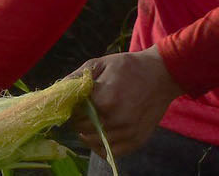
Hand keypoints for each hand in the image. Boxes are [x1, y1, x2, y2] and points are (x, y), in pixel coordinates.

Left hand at [68, 48, 183, 156]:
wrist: (162, 75)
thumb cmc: (128, 67)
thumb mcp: (99, 64)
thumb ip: (76, 78)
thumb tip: (56, 91)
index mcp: (104, 100)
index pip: (74, 113)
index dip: (72, 107)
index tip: (78, 101)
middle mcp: (115, 120)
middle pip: (82, 129)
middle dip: (79, 120)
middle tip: (86, 109)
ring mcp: (127, 133)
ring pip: (94, 142)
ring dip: (89, 133)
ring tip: (94, 119)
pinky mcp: (136, 141)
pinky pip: (110, 153)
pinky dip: (102, 146)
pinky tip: (103, 133)